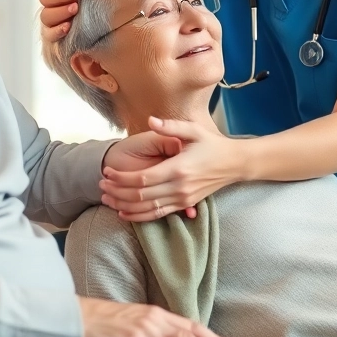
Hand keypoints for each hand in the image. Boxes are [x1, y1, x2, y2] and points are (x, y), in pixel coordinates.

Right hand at [34, 0, 79, 43]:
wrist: (88, 25)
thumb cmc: (76, 2)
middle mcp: (48, 10)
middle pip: (46, 2)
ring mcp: (49, 24)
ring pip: (47, 18)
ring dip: (61, 13)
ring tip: (75, 9)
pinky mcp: (53, 37)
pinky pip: (50, 35)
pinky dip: (58, 30)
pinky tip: (68, 26)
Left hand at [101, 118, 243, 221]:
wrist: (235, 164)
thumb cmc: (213, 145)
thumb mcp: (194, 130)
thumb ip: (171, 126)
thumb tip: (151, 120)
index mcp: (178, 168)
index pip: (142, 179)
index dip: (121, 178)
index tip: (107, 172)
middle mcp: (179, 187)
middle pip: (141, 196)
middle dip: (117, 192)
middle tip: (101, 186)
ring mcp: (183, 199)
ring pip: (147, 209)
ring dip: (124, 207)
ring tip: (107, 200)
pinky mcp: (185, 205)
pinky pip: (158, 215)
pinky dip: (140, 216)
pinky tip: (125, 214)